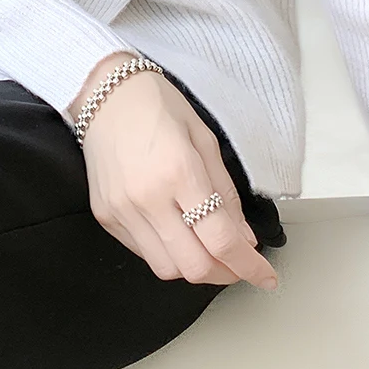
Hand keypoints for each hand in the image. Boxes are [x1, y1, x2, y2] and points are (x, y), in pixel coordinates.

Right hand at [68, 53, 279, 289]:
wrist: (103, 92)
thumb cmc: (156, 105)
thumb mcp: (204, 139)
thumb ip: (226, 193)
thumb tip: (244, 238)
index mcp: (179, 172)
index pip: (221, 240)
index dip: (249, 266)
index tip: (265, 277)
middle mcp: (147, 197)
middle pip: (194, 266)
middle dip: (225, 273)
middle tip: (240, 265)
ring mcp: (121, 210)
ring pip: (166, 268)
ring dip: (194, 268)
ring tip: (208, 250)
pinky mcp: (104, 215)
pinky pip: (141, 252)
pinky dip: (166, 252)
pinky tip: (177, 234)